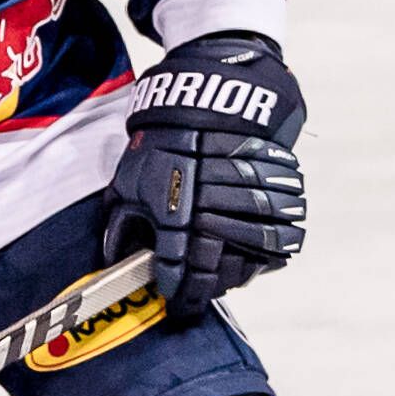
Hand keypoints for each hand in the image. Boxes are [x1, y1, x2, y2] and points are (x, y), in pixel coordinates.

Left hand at [104, 33, 306, 318]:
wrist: (214, 89)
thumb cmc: (164, 134)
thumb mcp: (131, 176)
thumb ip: (123, 220)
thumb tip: (116, 257)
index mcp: (177, 212)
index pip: (181, 273)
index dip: (180, 296)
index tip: (178, 306)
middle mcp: (216, 211)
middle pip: (219, 271)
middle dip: (207, 287)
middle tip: (199, 291)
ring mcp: (251, 204)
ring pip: (252, 256)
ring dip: (236, 267)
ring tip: (223, 269)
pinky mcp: (278, 193)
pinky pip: (278, 236)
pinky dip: (264, 248)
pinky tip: (247, 248)